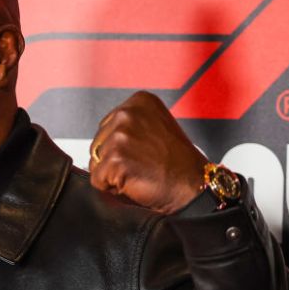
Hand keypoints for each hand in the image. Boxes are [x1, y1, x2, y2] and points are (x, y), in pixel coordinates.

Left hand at [88, 91, 206, 213]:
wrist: (193, 185)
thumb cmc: (178, 163)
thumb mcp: (155, 128)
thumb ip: (129, 127)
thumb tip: (104, 139)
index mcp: (138, 101)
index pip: (106, 127)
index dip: (120, 147)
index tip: (142, 151)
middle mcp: (126, 114)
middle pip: (97, 143)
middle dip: (113, 159)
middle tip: (141, 164)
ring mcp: (120, 136)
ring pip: (95, 162)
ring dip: (112, 174)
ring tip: (138, 172)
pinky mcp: (114, 159)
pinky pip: (97, 180)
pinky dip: (111, 188)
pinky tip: (134, 182)